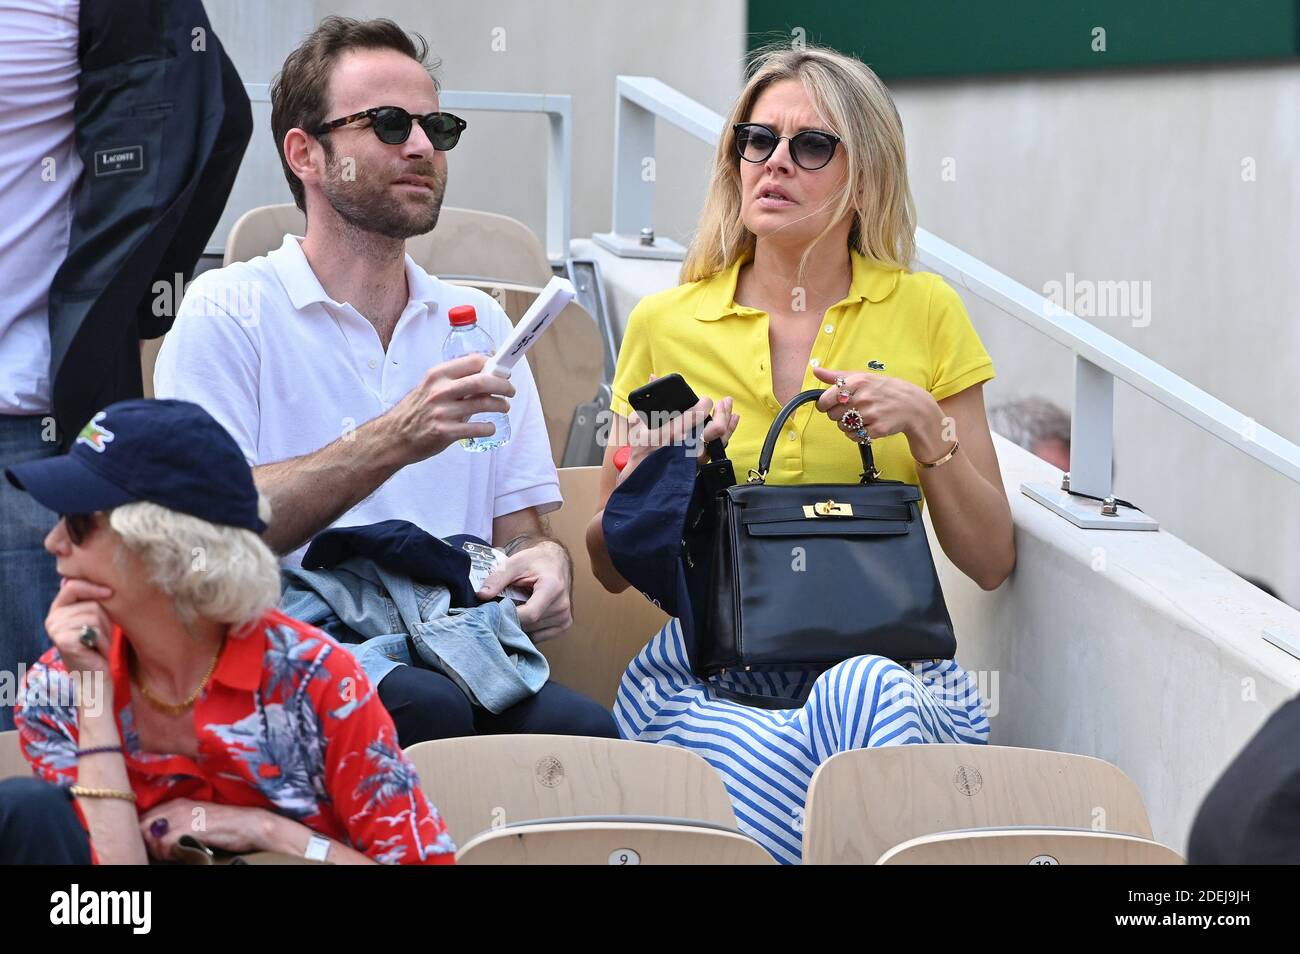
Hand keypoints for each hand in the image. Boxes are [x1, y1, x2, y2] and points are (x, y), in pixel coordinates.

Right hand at [45, 577, 114, 677]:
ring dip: (105, 633)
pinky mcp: (64, 641)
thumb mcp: (94, 618)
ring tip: (98, 644)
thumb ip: (91, 600)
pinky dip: (102, 642)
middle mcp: (52, 618)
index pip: (72, 585)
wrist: (94, 677)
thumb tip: (98, 576)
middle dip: (105, 620)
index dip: (93, 586)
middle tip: (101, 636)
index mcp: (58, 609)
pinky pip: (94, 630)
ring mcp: (55, 629)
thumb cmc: (97, 645)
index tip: (110, 592)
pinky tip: (96, 651)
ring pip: (94, 616)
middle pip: (90, 604)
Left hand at [140, 800, 275, 858]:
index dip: (142, 833)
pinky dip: (168, 853)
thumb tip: (154, 834)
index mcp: (176, 803)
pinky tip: (180, 853)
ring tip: (173, 854)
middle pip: (142, 827)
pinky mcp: (189, 828)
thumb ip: (175, 821)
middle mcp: (176, 807)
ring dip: (158, 850)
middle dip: (147, 842)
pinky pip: (165, 844)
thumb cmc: (223, 824)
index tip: (151, 845)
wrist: (247, 824)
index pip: (143, 818)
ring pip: (151, 837)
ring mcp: (182, 817)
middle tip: (161, 852)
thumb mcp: (196, 817)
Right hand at [382, 353, 516, 464]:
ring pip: (484, 403)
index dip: (493, 365)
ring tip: (504, 407)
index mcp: (438, 375)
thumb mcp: (430, 387)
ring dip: (500, 405)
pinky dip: (489, 428)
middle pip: (483, 381)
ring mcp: (443, 412)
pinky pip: (477, 428)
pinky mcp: (445, 432)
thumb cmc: (416, 411)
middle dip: (503, 385)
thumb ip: (455, 381)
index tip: (502, 371)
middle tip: (510, 390)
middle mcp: (440, 390)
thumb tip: (487, 376)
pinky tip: (489, 427)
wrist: (394, 436)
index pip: (474, 361)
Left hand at [477, 540, 572, 641]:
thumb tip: (481, 595)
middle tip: (500, 609)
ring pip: (533, 632)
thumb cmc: (534, 561)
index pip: (530, 614)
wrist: (554, 561)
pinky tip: (524, 617)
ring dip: (519, 625)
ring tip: (515, 609)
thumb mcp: (514, 564)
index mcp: (552, 587)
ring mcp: (565, 616)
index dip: (509, 616)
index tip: (494, 612)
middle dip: (511, 620)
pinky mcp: (564, 624)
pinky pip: (540, 637)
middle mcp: (562, 604)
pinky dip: (528, 630)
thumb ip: (497, 579)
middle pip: (530, 624)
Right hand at [620, 376, 740, 482]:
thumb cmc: (640, 449)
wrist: (643, 477)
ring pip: (720, 439)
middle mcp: (686, 445)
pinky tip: (732, 421)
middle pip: (714, 428)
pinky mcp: (700, 462)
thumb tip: (654, 377)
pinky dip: (728, 433)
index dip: (704, 404)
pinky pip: (719, 447)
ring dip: (728, 422)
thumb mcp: (638, 423)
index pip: (695, 415)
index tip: (705, 399)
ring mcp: (695, 456)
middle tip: (724, 402)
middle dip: (722, 413)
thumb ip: (648, 399)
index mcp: (670, 433)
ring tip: (730, 409)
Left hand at [812, 365, 941, 450]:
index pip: (827, 399)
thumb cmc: (884, 390)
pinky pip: (854, 437)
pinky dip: (857, 434)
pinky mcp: (877, 429)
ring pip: (842, 427)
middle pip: (832, 415)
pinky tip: (867, 426)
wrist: (913, 405)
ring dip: (847, 426)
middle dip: (838, 415)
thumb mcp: (862, 377)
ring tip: (861, 418)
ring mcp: (871, 414)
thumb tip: (815, 370)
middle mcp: (863, 398)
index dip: (824, 405)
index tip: (830, 405)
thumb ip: (837, 376)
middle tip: (851, 411)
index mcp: (858, 382)